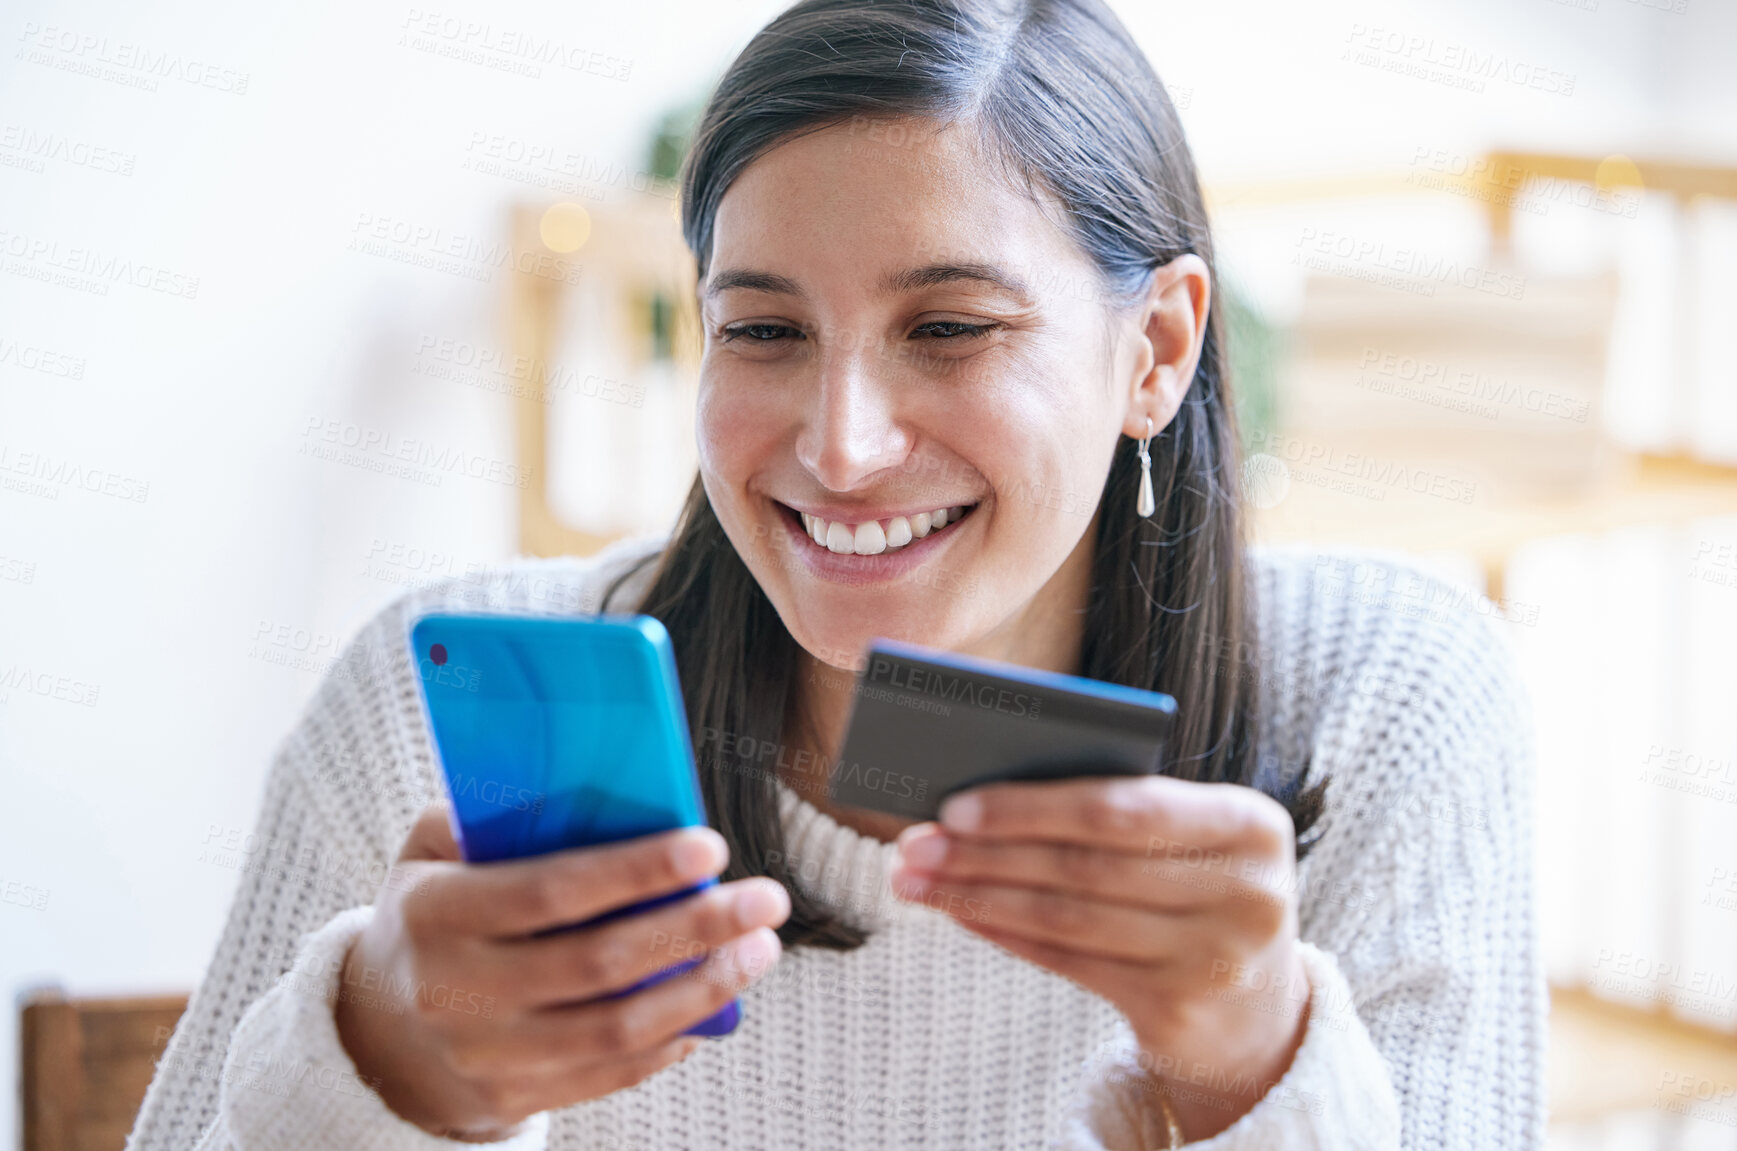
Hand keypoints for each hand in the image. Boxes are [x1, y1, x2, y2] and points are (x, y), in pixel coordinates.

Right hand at [333, 805, 789, 1136]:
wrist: (373, 1032)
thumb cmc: (431, 915)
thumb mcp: (431, 854)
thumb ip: (493, 815)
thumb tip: (590, 780)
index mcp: (436, 915)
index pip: (550, 891)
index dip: (636, 871)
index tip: (710, 846)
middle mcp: (456, 991)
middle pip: (599, 963)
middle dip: (696, 928)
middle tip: (766, 899)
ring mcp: (485, 1055)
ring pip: (617, 1028)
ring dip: (704, 988)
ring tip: (759, 950)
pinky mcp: (512, 1098)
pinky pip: (610, 1074)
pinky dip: (671, 1039)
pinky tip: (716, 1006)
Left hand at [889, 776, 1309, 1140]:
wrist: (1258, 1011)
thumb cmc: (1201, 892)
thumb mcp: (1193, 840)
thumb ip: (1121, 808)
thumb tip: (985, 795)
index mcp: (1250, 823)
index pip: (1122, 807)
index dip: (1030, 807)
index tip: (954, 804)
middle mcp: (1245, 892)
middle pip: (1085, 864)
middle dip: (986, 852)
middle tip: (915, 844)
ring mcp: (1215, 958)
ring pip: (1066, 917)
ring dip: (978, 896)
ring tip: (917, 881)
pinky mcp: (1178, 1010)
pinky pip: (1069, 962)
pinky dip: (1005, 934)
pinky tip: (962, 914)